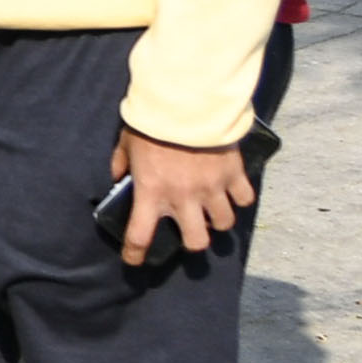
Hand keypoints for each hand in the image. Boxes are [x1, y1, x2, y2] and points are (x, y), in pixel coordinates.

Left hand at [108, 126, 254, 265]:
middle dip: (193, 242)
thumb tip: (117, 179)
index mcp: (151, 193)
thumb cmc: (152, 123)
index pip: (140, 236)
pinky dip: (240, 198)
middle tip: (190, 231)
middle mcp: (183, 197)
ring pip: (224, 224)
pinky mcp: (234, 174)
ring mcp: (212, 188)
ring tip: (212, 210)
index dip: (136, 254)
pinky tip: (233, 192)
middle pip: (196, 242)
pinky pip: (245, 199)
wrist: (187, 102)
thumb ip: (119, 165)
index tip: (134, 260)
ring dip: (217, 220)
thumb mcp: (126, 144)